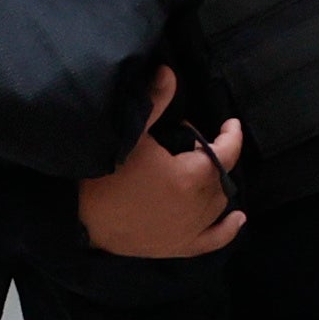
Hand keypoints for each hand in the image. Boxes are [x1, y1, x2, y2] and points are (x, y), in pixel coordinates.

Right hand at [78, 68, 245, 258]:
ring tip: (204, 171)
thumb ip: (154, 101)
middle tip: (189, 144)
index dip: (231, 134)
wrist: (81, 220)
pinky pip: (214, 239)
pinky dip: (228, 229)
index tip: (230, 123)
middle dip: (212, 157)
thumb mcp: (131, 134)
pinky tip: (236, 217)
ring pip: (219, 203)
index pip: (225, 151)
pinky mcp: (179, 247)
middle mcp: (199, 204)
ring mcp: (191, 229)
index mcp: (192, 176)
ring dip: (216, 186)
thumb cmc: (105, 176)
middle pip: (221, 176)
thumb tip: (168, 72)